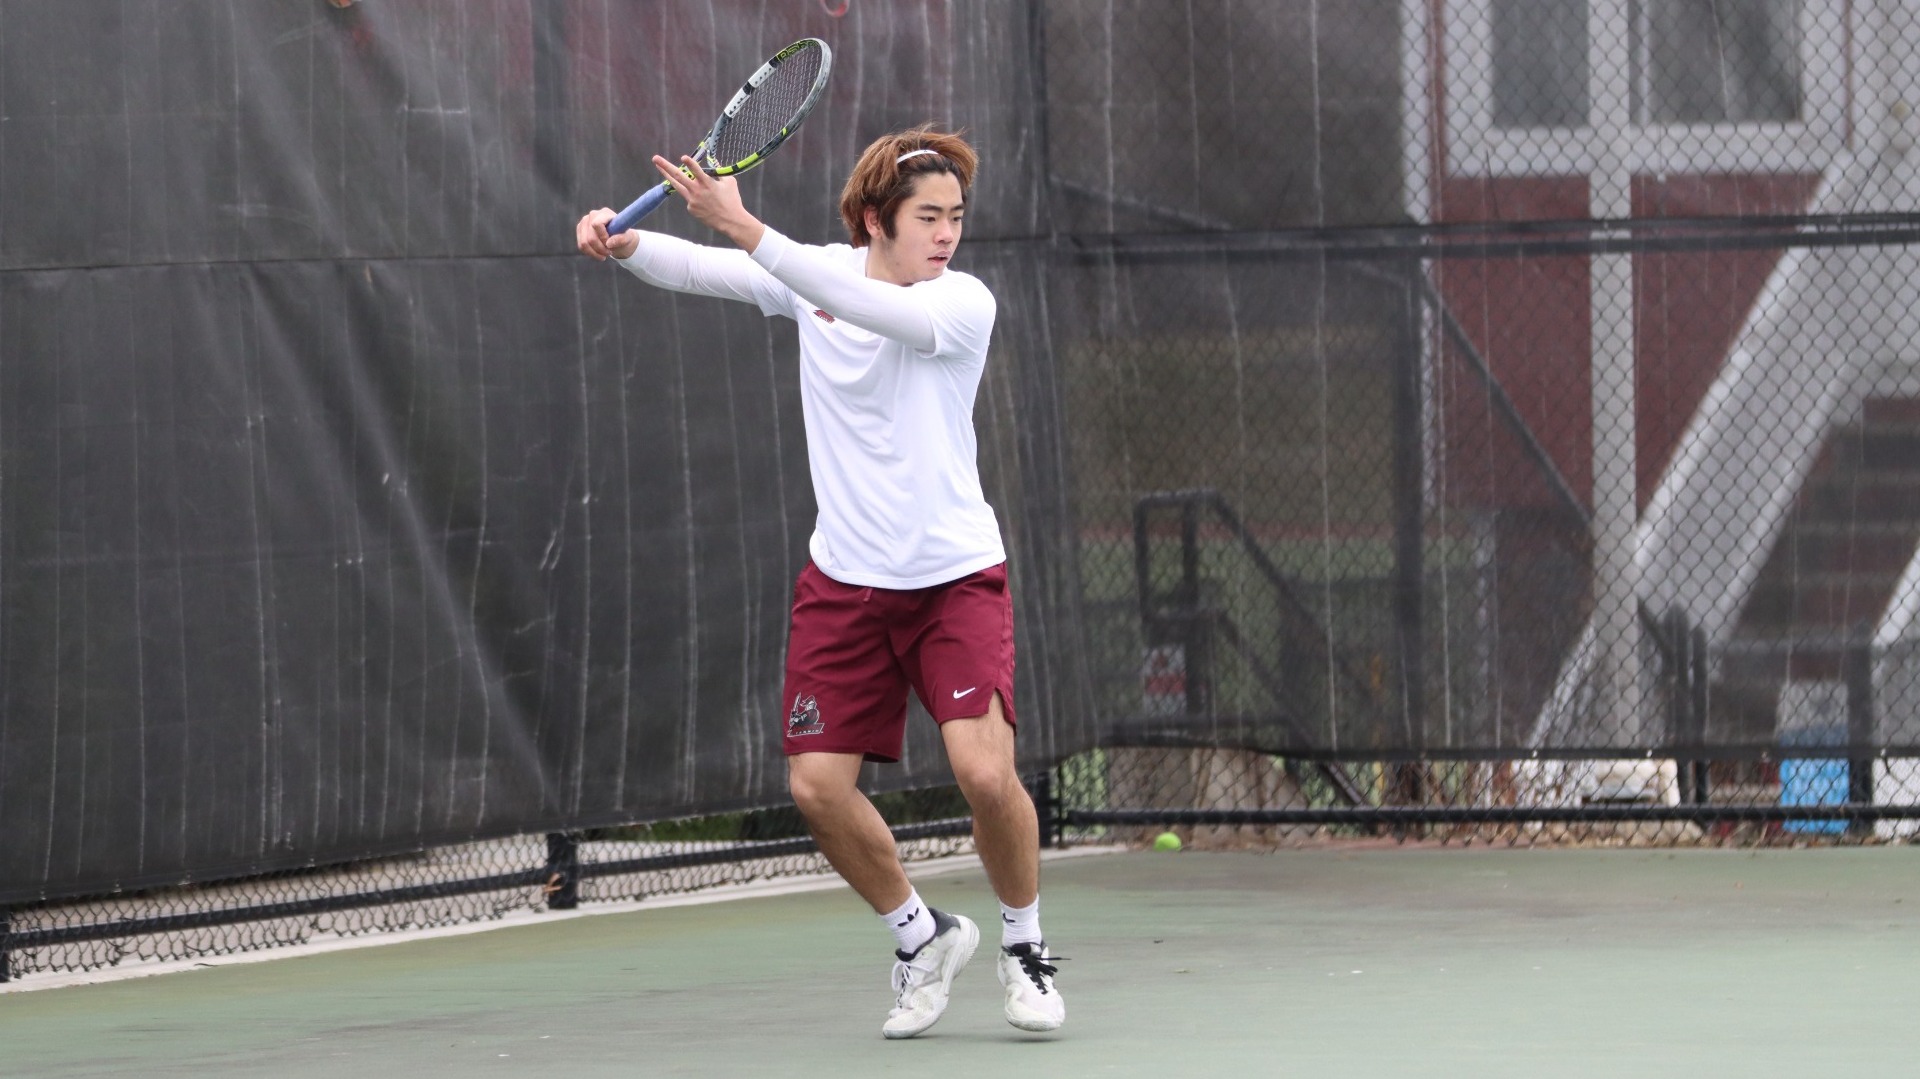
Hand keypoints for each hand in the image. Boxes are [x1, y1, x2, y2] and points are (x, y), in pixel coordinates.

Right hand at [576, 207, 637, 260]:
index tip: (609, 244)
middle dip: (600, 248)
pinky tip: (598, 254)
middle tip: (609, 253)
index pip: (596, 224)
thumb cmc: (623, 236)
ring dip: (595, 252)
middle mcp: (592, 215)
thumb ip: (621, 239)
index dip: (602, 237)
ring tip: (604, 255)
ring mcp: (584, 222)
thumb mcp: (627, 238)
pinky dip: (590, 253)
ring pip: (584, 243)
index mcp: (605, 213)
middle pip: (590, 236)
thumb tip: (608, 243)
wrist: (618, 237)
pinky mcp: (580, 230)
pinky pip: (581, 246)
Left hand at [651, 154, 766, 251]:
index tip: (683, 157)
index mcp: (707, 183)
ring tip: (658, 167)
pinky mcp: (691, 208)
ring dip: (667, 175)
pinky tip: (705, 202)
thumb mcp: (729, 183)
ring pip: (677, 186)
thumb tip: (713, 161)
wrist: (730, 221)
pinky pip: (689, 197)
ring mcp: (692, 200)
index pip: (697, 171)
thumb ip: (719, 171)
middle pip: (678, 176)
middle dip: (666, 166)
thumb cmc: (732, 200)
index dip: (690, 163)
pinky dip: (694, 195)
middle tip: (655, 158)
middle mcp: (697, 191)